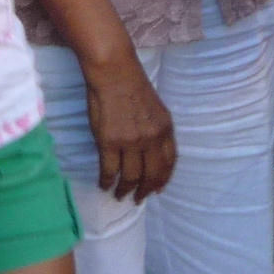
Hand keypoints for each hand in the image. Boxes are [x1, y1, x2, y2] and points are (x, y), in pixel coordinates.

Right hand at [84, 57, 175, 202]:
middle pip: (152, 173)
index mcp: (166, 129)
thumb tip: (155, 153)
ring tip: (119, 195)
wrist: (115, 74)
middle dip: (146, 190)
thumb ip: (158, 131)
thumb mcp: (157, 110)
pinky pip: (109, 170)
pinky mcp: (108, 142)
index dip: (163, 178)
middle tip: (139, 199)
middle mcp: (152, 138)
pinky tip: (104, 185)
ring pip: (130, 176)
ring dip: (125, 190)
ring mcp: (130, 141)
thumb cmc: (134, 88)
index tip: (158, 189)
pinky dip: (106, 181)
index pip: (169, 162)